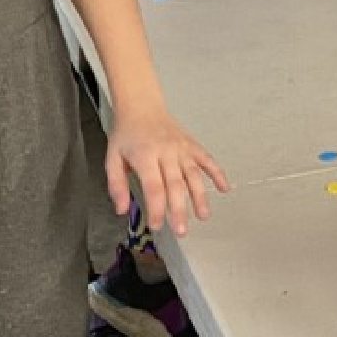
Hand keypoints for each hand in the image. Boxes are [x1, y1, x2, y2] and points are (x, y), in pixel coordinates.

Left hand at [104, 106, 228, 238]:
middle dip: (179, 209)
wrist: (141, 106)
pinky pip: (207, 159)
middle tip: (181, 230)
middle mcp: (166, 152)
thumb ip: (116, 185)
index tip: (157, 226)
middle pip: (175, 184)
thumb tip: (122, 210)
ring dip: (200, 196)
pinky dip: (217, 173)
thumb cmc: (127, 134)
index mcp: (144, 156)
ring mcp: (181, 148)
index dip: (156, 209)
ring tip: (203, 216)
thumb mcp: (112, 158)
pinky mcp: (191, 145)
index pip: (153, 187)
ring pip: (193, 175)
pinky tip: (224, 188)